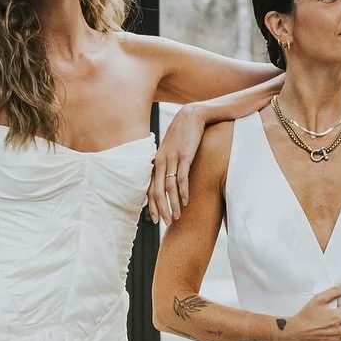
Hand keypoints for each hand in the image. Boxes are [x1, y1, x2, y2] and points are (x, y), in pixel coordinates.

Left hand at [150, 105, 205, 225]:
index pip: (149, 188)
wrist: (191, 116)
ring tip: (176, 217)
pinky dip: (183, 191)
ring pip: (169, 187)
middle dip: (160, 209)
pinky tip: (186, 201)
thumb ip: (167, 166)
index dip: (151, 205)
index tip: (153, 219)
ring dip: (173, 204)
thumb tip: (166, 182)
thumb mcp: (170, 151)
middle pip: (156, 191)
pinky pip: (182, 176)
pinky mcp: (185, 155)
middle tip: (165, 223)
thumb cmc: (181, 136)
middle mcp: (160, 161)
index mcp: (156, 162)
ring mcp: (172, 158)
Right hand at [282, 284, 340, 340]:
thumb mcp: (318, 300)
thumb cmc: (306, 317)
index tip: (331, 312)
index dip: (340, 309)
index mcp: (339, 317)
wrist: (296, 333)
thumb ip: (334, 292)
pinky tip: (326, 336)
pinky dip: (336, 340)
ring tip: (325, 328)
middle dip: (340, 320)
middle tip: (326, 320)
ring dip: (338, 330)